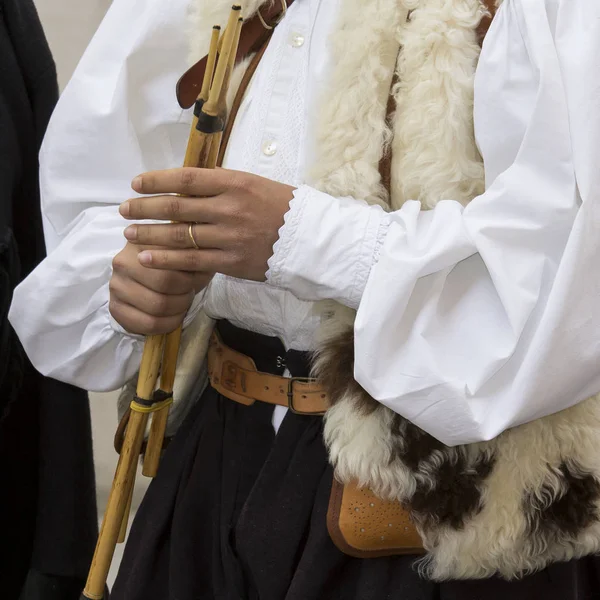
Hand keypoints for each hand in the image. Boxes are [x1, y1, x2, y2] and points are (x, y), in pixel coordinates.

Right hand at [109, 242, 211, 334]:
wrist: (150, 278)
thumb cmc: (174, 264)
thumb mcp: (186, 253)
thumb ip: (195, 254)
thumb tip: (204, 263)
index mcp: (140, 242)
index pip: (169, 265)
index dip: (188, 279)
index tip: (193, 280)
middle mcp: (122, 263)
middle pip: (163, 287)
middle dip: (184, 295)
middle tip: (188, 294)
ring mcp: (115, 286)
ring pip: (156, 308)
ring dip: (177, 311)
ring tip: (181, 304)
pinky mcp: (115, 308)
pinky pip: (146, 324)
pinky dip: (166, 325)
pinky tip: (172, 318)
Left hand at [120, 168, 295, 281]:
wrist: (310, 239)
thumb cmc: (282, 208)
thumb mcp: (254, 184)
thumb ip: (220, 185)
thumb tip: (184, 186)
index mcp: (235, 182)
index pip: (186, 178)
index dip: (156, 181)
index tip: (135, 183)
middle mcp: (229, 207)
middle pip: (176, 207)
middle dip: (144, 208)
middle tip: (123, 209)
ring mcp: (230, 237)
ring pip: (180, 235)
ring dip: (149, 234)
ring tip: (129, 234)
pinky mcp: (232, 262)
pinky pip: (192, 261)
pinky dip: (166, 260)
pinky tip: (146, 258)